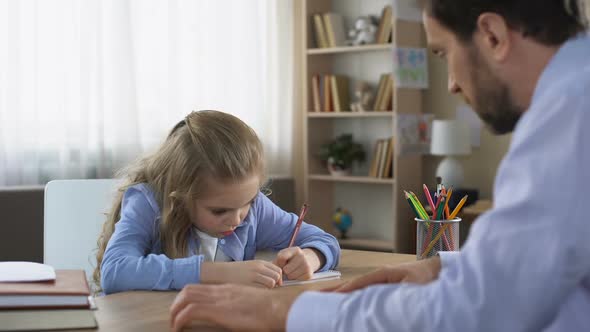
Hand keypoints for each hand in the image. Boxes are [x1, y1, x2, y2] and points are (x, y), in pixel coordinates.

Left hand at [170, 284, 299, 331]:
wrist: (277, 308)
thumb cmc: (269, 309)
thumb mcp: (249, 303)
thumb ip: (237, 304)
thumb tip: (232, 313)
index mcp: (227, 289)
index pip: (200, 287)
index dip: (187, 297)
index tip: (182, 309)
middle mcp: (220, 291)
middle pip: (189, 290)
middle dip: (176, 303)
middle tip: (174, 317)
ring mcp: (219, 299)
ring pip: (186, 297)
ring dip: (175, 310)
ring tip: (174, 324)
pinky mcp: (218, 310)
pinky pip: (191, 311)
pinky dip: (180, 319)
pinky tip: (179, 328)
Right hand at [200, 260, 282, 288]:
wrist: (222, 272)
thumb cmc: (237, 271)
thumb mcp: (251, 266)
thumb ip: (263, 269)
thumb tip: (275, 277)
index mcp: (260, 263)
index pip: (278, 269)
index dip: (279, 278)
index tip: (276, 283)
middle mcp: (258, 268)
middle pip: (277, 276)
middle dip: (277, 283)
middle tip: (271, 288)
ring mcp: (254, 276)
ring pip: (271, 283)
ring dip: (270, 288)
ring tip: (263, 290)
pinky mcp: (249, 284)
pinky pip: (262, 289)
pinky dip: (262, 292)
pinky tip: (257, 293)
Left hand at [274, 247, 324, 280]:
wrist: (309, 260)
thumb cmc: (292, 259)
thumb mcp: (285, 256)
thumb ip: (276, 262)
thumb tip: (272, 274)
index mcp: (295, 250)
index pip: (281, 258)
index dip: (279, 263)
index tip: (282, 263)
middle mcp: (302, 256)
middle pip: (286, 269)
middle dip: (285, 271)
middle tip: (288, 268)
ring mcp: (307, 265)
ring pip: (290, 276)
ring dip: (290, 276)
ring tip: (293, 271)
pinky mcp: (309, 274)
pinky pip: (296, 280)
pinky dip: (295, 279)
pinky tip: (298, 274)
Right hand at [326, 256, 440, 292]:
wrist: (437, 270)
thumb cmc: (426, 278)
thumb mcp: (410, 288)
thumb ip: (392, 294)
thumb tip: (374, 301)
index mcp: (382, 274)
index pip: (357, 284)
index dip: (342, 290)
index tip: (327, 297)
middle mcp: (379, 275)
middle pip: (352, 284)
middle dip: (335, 290)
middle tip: (317, 296)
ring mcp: (381, 279)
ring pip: (357, 287)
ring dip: (342, 292)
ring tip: (326, 297)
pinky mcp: (385, 284)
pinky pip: (365, 289)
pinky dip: (353, 293)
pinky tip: (347, 299)